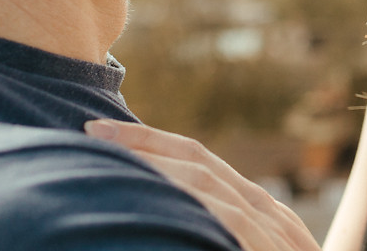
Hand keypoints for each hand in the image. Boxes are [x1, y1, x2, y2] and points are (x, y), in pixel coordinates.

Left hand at [85, 119, 320, 250]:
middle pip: (201, 161)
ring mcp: (273, 231)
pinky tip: (154, 190)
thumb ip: (208, 234)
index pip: (202, 163)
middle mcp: (267, 213)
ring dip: (156, 163)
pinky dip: (189, 198)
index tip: (105, 134)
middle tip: (92, 128)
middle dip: (145, 142)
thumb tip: (158, 221)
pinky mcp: (267, 248)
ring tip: (107, 151)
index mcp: (258, 213)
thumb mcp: (235, 250)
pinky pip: (227, 217)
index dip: (154, 144)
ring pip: (209, 182)